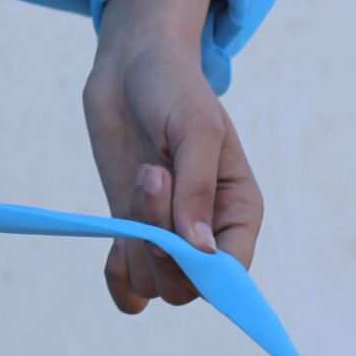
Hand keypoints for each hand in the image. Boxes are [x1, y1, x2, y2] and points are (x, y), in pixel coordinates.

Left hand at [82, 0, 263, 315]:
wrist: (132, 67)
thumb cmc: (174, 88)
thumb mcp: (195, 128)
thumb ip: (198, 188)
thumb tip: (201, 250)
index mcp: (240, 211)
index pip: (232, 273)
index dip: (206, 271)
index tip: (180, 234)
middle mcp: (207, 233)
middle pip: (186, 287)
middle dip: (162, 247)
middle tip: (153, 175)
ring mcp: (166, 235)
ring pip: (153, 283)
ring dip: (137, 241)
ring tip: (142, 174)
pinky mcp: (131, 230)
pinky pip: (128, 287)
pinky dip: (119, 278)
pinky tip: (115, 243)